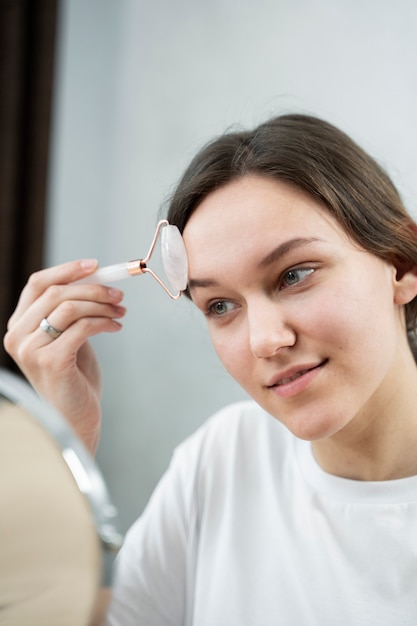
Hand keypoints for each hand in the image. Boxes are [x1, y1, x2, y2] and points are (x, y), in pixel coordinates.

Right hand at [3, 259, 125, 453]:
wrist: (77, 419)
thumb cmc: (74, 378)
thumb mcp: (70, 336)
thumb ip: (72, 310)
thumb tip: (95, 277)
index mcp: (19, 326)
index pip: (37, 284)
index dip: (66, 270)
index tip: (95, 265)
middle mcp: (18, 336)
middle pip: (56, 291)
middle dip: (93, 288)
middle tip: (119, 294)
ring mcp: (31, 350)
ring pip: (69, 307)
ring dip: (102, 304)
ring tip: (121, 310)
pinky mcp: (51, 361)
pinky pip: (82, 327)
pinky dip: (104, 322)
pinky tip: (116, 326)